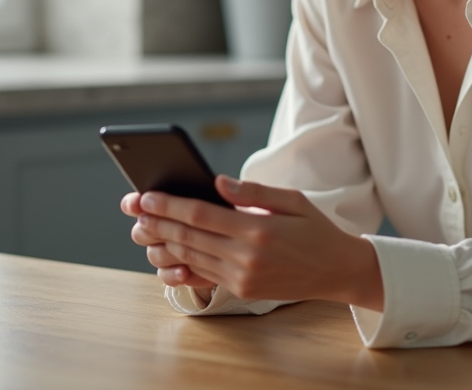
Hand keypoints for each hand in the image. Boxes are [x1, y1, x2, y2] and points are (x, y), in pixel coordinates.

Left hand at [128, 176, 383, 310]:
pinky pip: (203, 277)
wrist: (336, 271)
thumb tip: (219, 181)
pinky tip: (164, 259)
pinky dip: (180, 267)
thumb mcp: (293, 201)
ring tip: (142, 229)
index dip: (170, 205)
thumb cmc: (315, 230)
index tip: (147, 196)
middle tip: (134, 209)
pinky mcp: (242, 290)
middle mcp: (246, 257)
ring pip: (191, 257)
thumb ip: (254, 192)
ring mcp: (242, 277)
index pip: (202, 215)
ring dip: (163, 243)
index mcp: (258, 230)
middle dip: (157, 221)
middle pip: (189, 237)